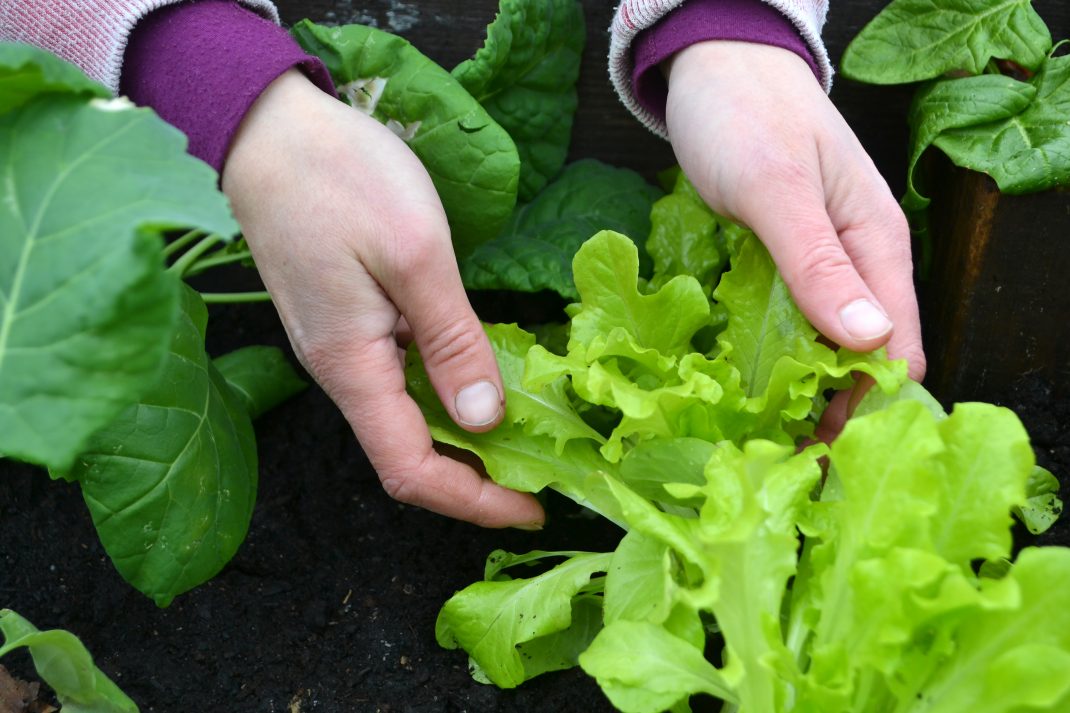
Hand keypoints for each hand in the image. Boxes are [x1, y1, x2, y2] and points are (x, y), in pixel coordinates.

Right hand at [221, 70, 543, 528]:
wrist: (269, 128)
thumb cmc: (339, 180)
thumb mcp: (415, 256)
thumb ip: (451, 342)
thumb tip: (482, 418)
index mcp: (352, 367)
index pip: (411, 471)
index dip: (473, 501)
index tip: (534, 509)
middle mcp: (343, 370)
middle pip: (410, 452)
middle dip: (478, 475)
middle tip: (546, 471)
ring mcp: (345, 344)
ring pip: (410, 414)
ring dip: (467, 431)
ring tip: (532, 431)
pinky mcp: (352, 317)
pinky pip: (404, 373)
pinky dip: (450, 385)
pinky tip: (490, 372)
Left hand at [664, 42, 925, 433]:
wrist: (712, 70)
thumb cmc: (746, 115)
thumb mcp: (777, 188)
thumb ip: (819, 264)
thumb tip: (871, 343)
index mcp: (877, 247)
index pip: (896, 352)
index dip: (865, 408)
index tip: (819, 455)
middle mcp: (857, 266)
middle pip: (861, 363)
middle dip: (829, 415)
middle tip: (777, 465)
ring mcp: (817, 269)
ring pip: (822, 351)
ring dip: (797, 396)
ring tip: (757, 444)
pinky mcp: (779, 269)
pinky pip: (785, 329)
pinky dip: (770, 364)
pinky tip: (743, 393)